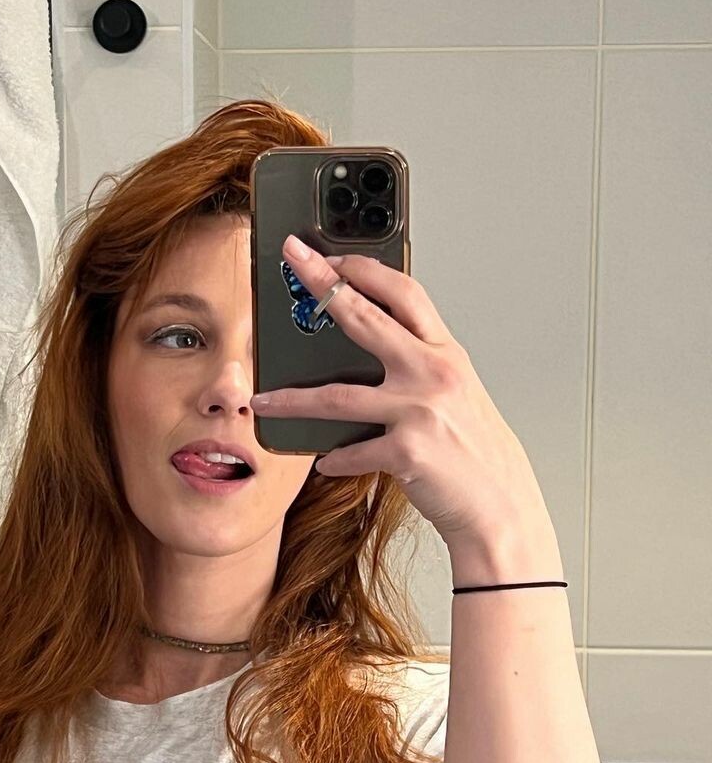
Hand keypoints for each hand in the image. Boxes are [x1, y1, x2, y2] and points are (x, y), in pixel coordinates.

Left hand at [250, 234, 546, 546]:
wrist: (500, 506)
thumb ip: (419, 366)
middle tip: (292, 262)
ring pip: (337, 395)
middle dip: (323, 284)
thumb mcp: (455, 394)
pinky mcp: (407, 451)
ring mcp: (420, 411)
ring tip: (262, 400)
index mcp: (446, 354)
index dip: (364, 269)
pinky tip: (325, 462)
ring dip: (292, 400)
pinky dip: (334, 459)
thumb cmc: (475, 451)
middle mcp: (434, 373)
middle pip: (365, 318)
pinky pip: (352, 450)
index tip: (329, 256)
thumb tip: (369, 349)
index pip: (403, 292)